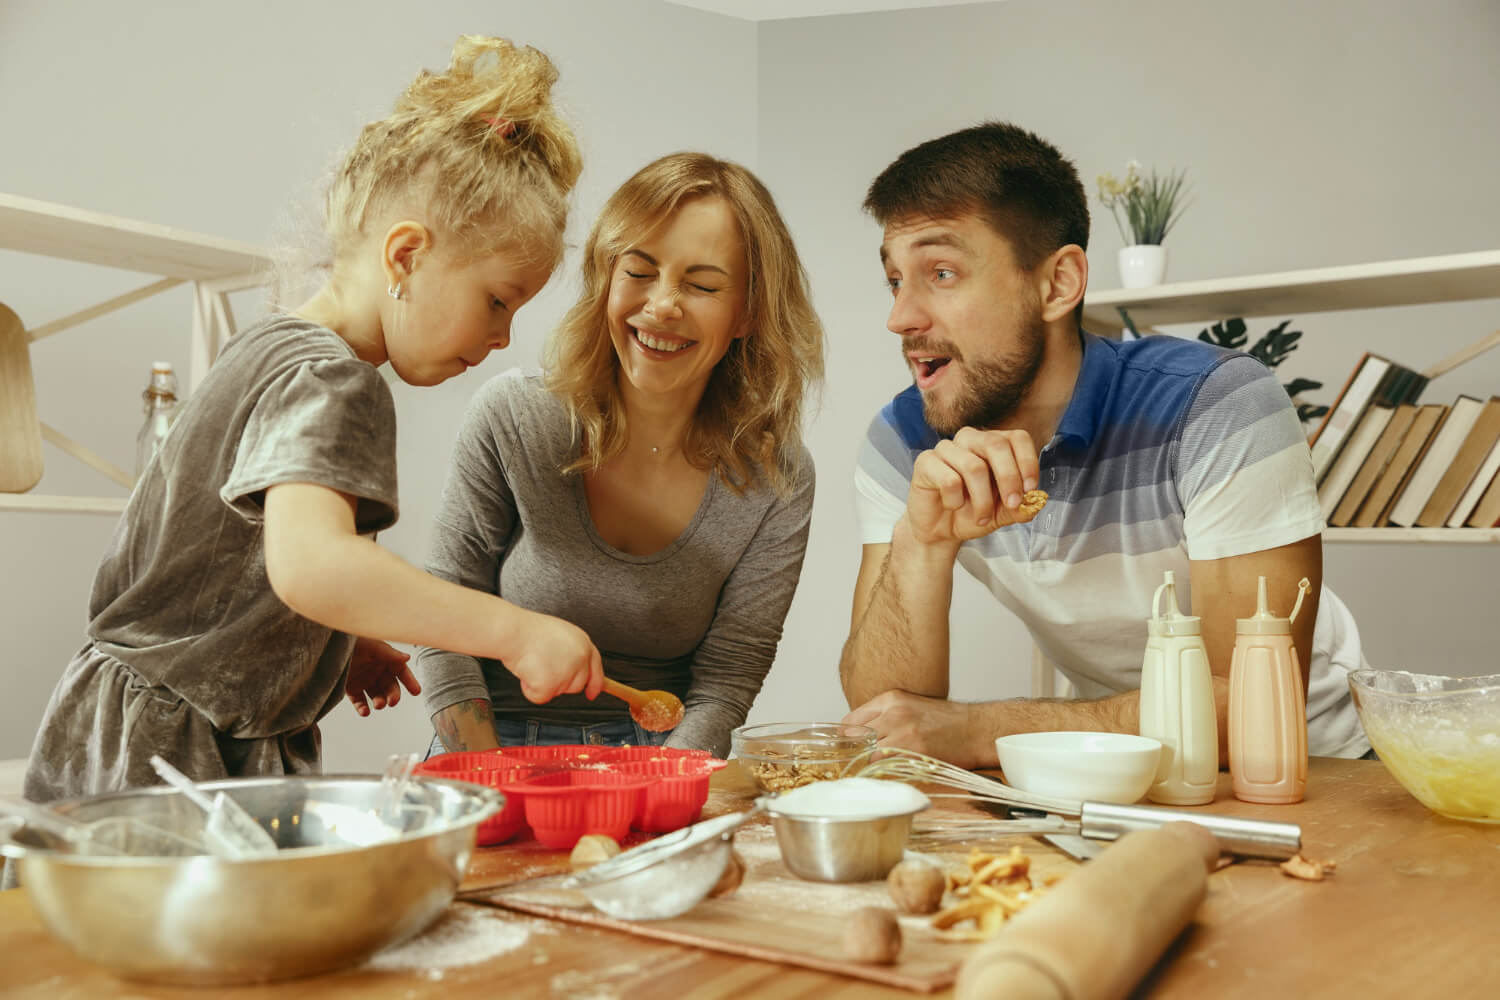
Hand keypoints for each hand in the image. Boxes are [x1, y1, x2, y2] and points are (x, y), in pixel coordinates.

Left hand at [346, 638, 420, 716]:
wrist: (327, 646)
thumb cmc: (351, 641)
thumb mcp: (372, 646)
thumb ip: (389, 654)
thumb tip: (407, 658)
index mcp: (384, 658)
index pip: (401, 671)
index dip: (409, 681)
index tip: (416, 691)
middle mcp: (376, 670)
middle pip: (390, 686)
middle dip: (393, 695)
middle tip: (392, 702)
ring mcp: (363, 680)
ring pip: (376, 695)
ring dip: (380, 701)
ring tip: (378, 705)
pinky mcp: (350, 688)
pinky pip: (359, 701)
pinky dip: (363, 708)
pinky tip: (365, 712)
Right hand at [507, 610, 604, 703]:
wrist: (513, 632)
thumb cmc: (527, 630)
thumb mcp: (559, 635)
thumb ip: (570, 651)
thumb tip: (569, 667)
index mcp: (583, 642)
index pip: (596, 667)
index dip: (595, 682)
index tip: (592, 692)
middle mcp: (579, 657)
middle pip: (577, 685)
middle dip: (560, 683)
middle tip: (544, 667)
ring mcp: (567, 672)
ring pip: (557, 692)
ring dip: (543, 683)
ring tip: (533, 663)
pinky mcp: (551, 685)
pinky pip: (540, 697)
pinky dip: (530, 689)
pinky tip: (527, 671)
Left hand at [843, 690, 984, 768]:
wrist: (975, 729)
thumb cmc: (944, 721)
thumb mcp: (910, 706)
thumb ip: (883, 716)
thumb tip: (856, 736)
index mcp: (890, 699)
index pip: (850, 720)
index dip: (846, 738)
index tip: (848, 749)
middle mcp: (894, 713)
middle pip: (855, 738)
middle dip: (854, 753)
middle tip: (856, 764)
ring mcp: (903, 733)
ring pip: (867, 755)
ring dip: (867, 765)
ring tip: (872, 772)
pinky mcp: (915, 751)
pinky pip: (886, 767)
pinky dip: (882, 773)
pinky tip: (887, 775)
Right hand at [907, 427, 1041, 545]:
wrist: (940, 531)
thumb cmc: (971, 513)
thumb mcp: (1003, 513)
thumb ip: (1022, 507)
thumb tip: (1036, 501)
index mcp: (992, 444)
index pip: (1017, 438)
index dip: (1027, 461)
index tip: (1030, 489)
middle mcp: (970, 440)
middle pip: (996, 444)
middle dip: (1009, 478)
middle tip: (1012, 504)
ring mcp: (946, 448)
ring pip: (974, 466)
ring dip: (982, 500)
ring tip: (982, 518)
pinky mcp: (926, 462)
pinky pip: (949, 479)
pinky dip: (956, 500)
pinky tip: (952, 505)